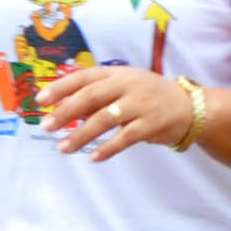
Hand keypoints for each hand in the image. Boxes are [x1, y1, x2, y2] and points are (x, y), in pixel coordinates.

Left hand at [31, 63, 186, 160]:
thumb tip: (60, 108)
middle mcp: (128, 84)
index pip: (83, 77)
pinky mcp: (152, 124)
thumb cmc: (147, 97)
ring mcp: (141, 104)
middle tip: (47, 127)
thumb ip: (94, 97)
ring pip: (105, 119)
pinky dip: (108, 148)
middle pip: (90, 97)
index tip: (40, 100)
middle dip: (65, 112)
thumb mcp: (122, 88)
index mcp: (117, 73)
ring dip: (81, 134)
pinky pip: (125, 137)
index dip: (60, 87)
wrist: (190, 107)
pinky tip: (93, 157)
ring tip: (63, 147)